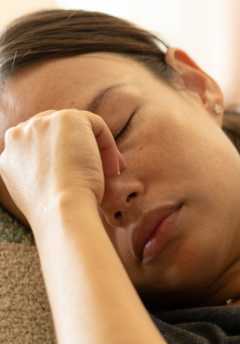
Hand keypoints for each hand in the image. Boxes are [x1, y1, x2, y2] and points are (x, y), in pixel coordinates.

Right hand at [0, 109, 126, 230]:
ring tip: (110, 174)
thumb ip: (43, 176)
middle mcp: (19, 135)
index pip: (38, 145)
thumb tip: (65, 174)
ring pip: (75, 128)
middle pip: (55, 133)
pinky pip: (94, 123)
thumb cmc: (57, 212)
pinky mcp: (66, 119)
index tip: (81, 177)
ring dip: (96, 149)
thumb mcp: (40, 193)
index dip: (64, 158)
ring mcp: (39, 124)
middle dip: (79, 150)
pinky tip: (113, 168)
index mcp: (10, 155)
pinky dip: (108, 144)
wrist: (61, 209)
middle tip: (102, 174)